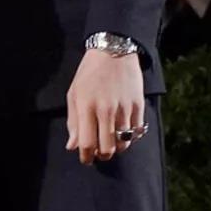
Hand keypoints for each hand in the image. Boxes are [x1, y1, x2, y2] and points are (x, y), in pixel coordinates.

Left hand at [66, 49, 143, 164]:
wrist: (113, 51)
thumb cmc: (89, 73)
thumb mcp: (74, 93)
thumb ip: (73, 121)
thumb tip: (72, 146)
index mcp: (86, 106)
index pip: (87, 144)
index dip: (86, 157)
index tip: (86, 159)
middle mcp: (106, 110)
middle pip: (107, 149)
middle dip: (102, 155)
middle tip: (99, 151)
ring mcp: (124, 109)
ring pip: (124, 143)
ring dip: (116, 147)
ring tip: (110, 140)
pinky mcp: (138, 106)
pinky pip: (137, 133)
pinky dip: (130, 137)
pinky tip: (123, 131)